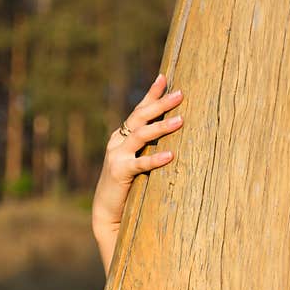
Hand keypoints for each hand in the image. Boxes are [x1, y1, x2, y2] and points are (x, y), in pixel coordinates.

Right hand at [92, 74, 183, 237]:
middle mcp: (117, 142)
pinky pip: (140, 163)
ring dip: (161, 126)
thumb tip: (175, 131)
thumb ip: (149, 147)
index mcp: (122, 136)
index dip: (151, 94)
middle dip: (160, 103)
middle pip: (140, 116)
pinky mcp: (119, 173)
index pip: (138, 110)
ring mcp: (116, 156)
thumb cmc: (128, 186)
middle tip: (180, 94)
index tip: (164, 77)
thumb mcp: (138, 161)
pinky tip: (171, 155)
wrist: (107, 212)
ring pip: (140, 135)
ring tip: (181, 120)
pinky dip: (155, 158)